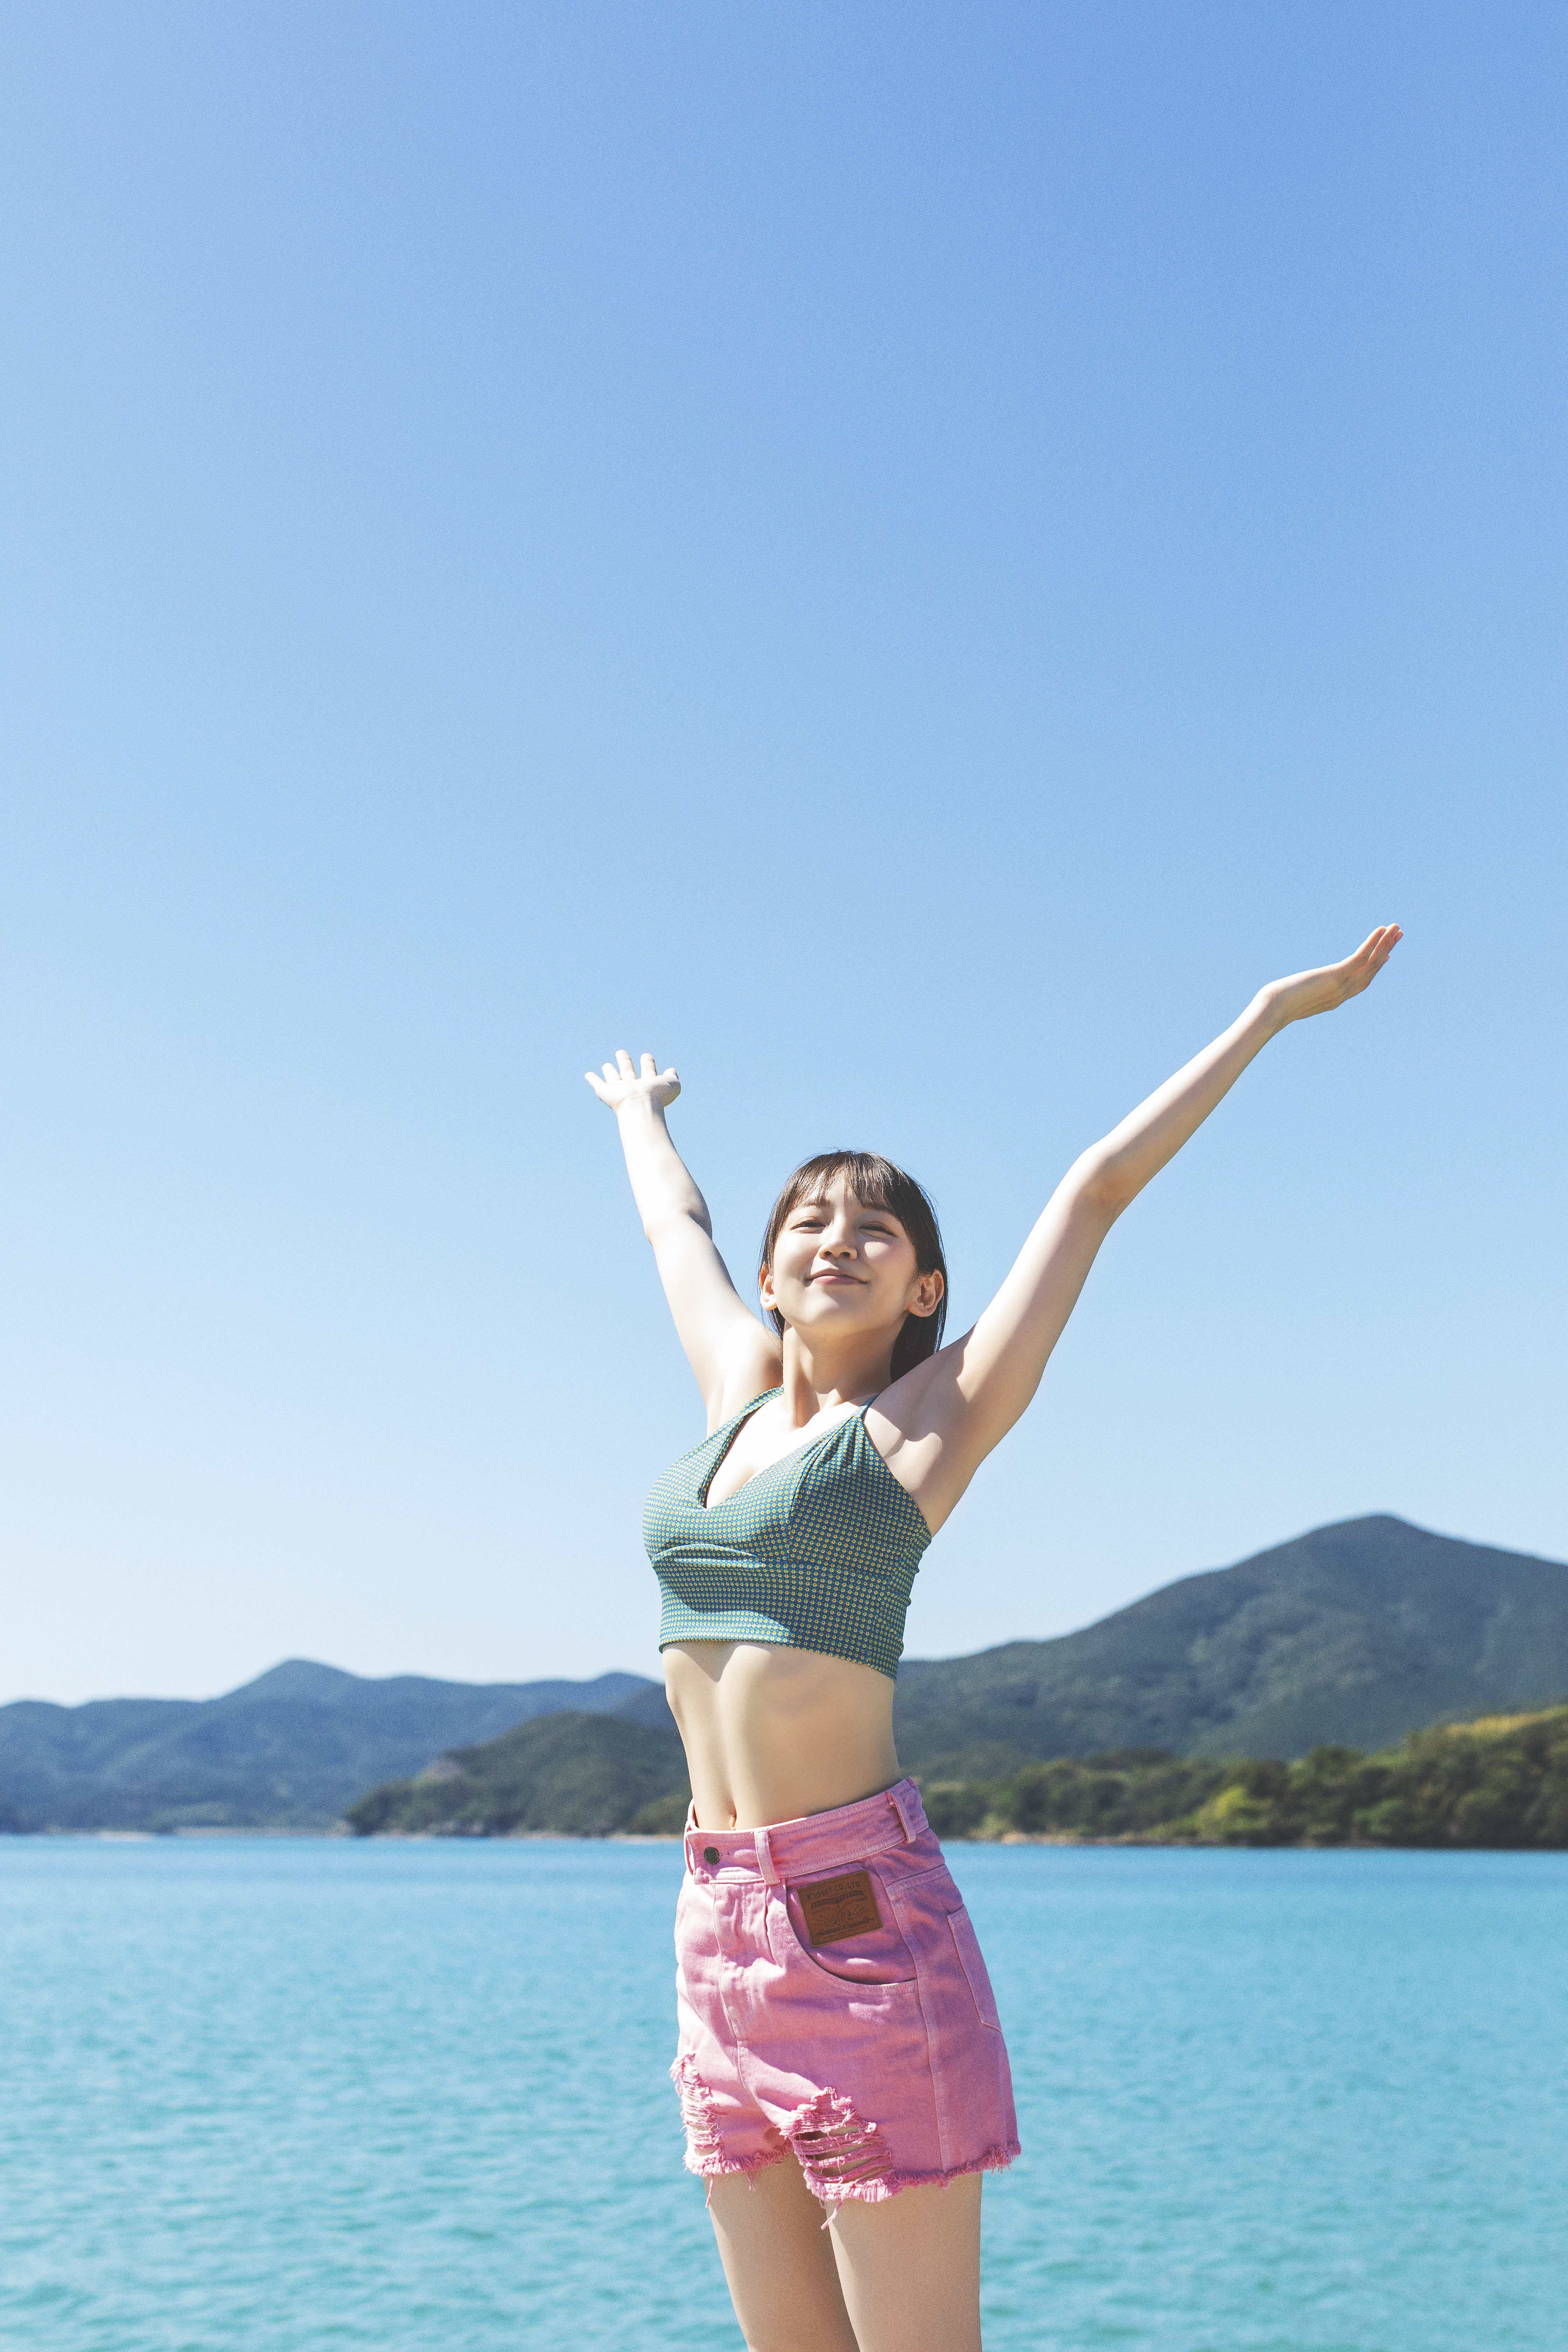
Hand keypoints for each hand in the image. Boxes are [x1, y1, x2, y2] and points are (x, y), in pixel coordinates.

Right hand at [584, 1048, 681, 1114]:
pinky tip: (588, 1074)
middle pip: (627, 1071)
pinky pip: (597, 1084)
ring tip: (606, 1065)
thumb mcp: (672, 1085)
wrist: (640, 1106)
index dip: (648, 1063)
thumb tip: (671, 1070)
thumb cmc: (657, 1097)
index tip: (647, 1056)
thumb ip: (673, 1077)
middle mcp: (632, 1086)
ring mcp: (618, 1089)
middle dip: (625, 1061)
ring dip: (609, 1070)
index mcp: (648, 1084)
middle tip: (621, 1053)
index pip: (647, 1071)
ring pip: (612, 1077)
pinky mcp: (605, 1092)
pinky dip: (592, 1079)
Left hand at [1260, 925, 1402, 1027]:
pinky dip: (1372, 943)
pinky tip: (1380, 930)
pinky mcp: (1336, 976)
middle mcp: (1343, 994)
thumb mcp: (1295, 998)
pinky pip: (1360, 958)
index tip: (1386, 955)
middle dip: (1386, 951)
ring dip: (1385, 944)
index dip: (1376, 967)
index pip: (1363, 981)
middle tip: (1398, 935)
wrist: (1272, 1010)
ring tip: (1396, 928)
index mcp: (1335, 999)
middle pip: (1372, 970)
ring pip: (1371, 963)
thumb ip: (1304, 994)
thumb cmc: (1276, 1005)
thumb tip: (1295, 990)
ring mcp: (1342, 986)